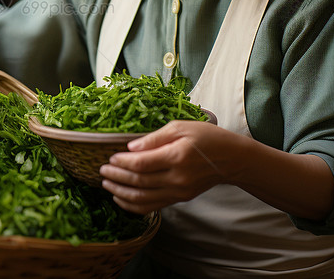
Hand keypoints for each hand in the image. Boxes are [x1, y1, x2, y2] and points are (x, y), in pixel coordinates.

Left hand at [98, 120, 241, 213]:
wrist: (231, 159)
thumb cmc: (207, 138)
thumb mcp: (181, 127)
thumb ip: (154, 138)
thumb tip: (130, 148)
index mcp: (177, 157)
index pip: (142, 164)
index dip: (122, 162)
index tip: (110, 157)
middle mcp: (177, 178)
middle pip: (139, 182)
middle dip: (117, 177)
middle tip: (101, 170)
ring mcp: (179, 192)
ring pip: (143, 199)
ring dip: (121, 193)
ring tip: (106, 184)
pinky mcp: (179, 199)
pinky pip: (152, 206)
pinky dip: (133, 205)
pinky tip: (120, 198)